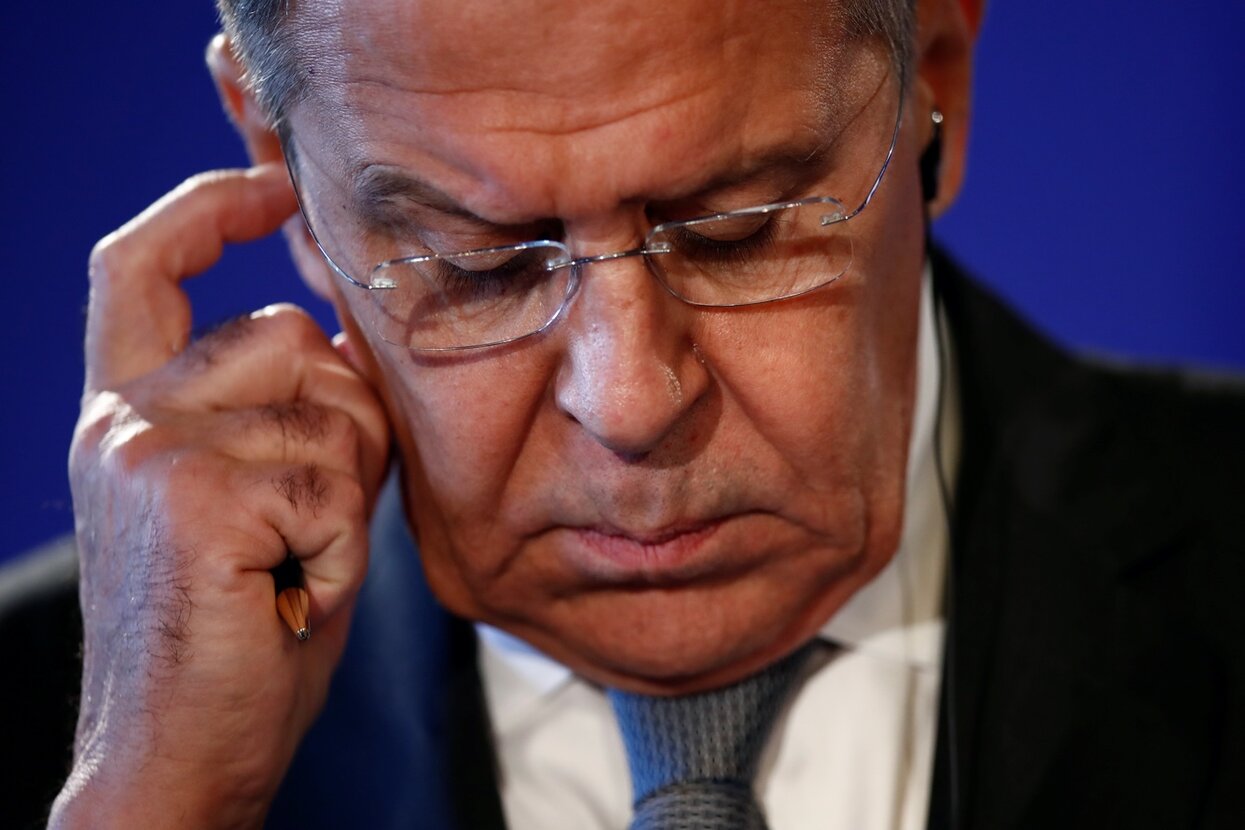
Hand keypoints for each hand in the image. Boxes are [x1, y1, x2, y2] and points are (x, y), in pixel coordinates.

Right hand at [50, 164, 389, 828]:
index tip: (267, 186)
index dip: (204, 207)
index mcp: (128, 412)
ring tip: (294, 563)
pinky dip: (344, 547)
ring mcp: (148, 450)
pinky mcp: (194, 496)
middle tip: (312, 523)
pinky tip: (292, 591)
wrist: (184, 755)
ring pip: (327, 405)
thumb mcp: (261, 499)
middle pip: (287, 333)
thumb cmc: (240, 629)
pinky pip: (335, 481)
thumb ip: (289, 412)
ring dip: (346, 491)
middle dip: (342, 417)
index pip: (138, 265)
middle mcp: (122, 417)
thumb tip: (347, 334)